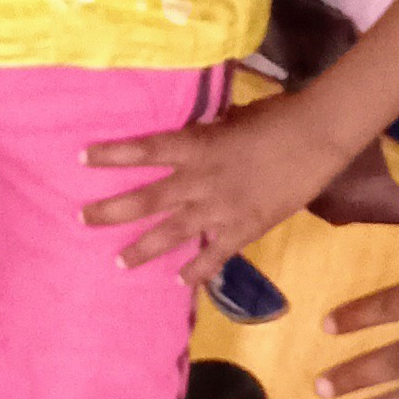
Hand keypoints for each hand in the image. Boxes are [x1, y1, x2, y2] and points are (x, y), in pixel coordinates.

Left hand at [79, 85, 333, 283]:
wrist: (318, 137)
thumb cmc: (277, 117)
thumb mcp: (231, 120)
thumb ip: (205, 135)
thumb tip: (187, 137)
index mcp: (197, 145)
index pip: (145, 150)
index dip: (111, 154)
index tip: (80, 159)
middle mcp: (200, 180)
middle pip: (147, 198)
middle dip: (112, 210)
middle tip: (82, 219)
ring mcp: (221, 208)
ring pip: (173, 232)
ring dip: (144, 248)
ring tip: (119, 262)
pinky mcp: (245, 228)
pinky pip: (215, 254)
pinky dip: (198, 270)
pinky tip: (180, 281)